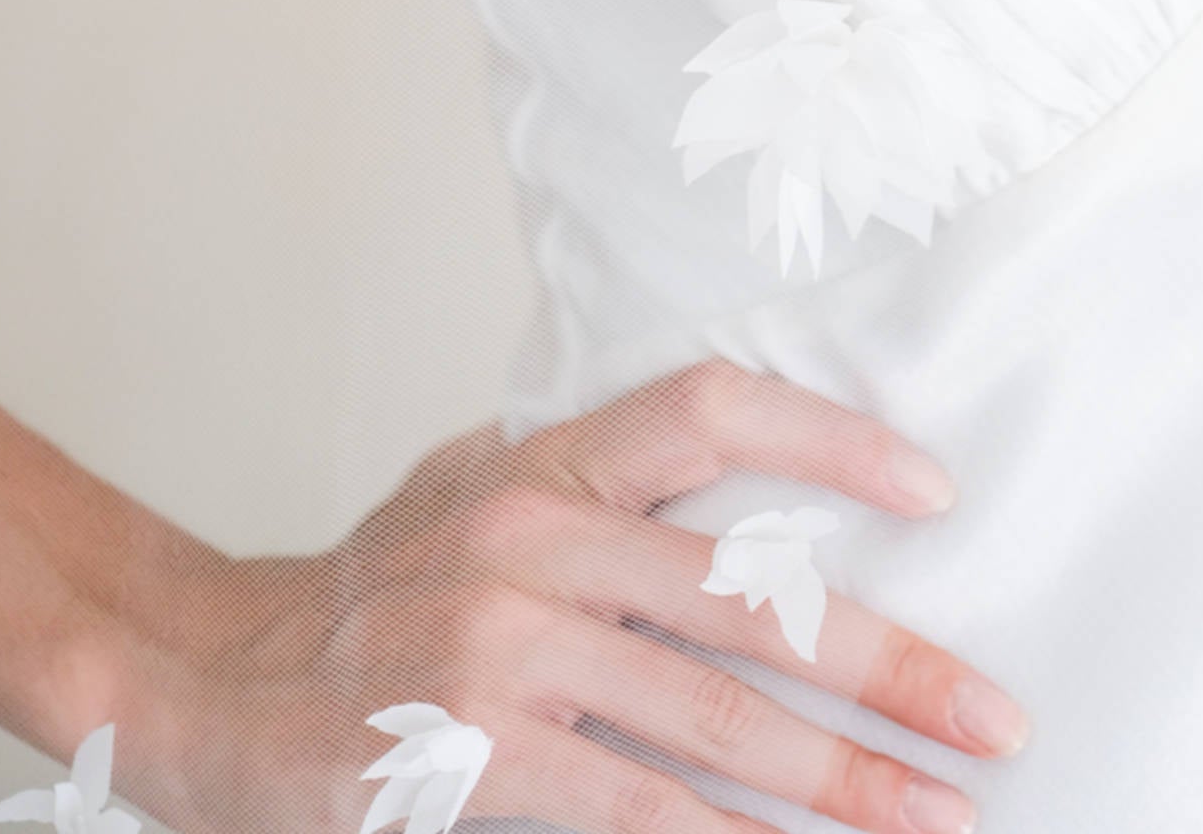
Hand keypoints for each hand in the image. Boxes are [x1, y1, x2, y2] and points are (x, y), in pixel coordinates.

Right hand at [123, 358, 1028, 833]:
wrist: (211, 680)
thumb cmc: (372, 589)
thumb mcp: (476, 489)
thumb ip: (594, 479)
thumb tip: (743, 484)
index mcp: (545, 459)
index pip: (711, 409)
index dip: (831, 440)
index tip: (936, 491)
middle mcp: (533, 536)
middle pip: (747, 591)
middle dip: (886, 662)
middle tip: (991, 718)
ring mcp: (504, 645)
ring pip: (713, 716)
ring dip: (841, 778)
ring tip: (935, 815)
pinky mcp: (475, 752)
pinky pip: (638, 807)